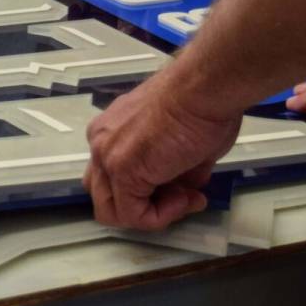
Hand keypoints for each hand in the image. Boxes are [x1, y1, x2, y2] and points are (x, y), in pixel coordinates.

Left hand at [84, 70, 242, 230]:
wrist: (204, 89)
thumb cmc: (201, 105)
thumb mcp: (183, 144)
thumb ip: (176, 169)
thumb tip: (184, 188)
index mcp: (111, 132)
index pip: (114, 178)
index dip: (152, 192)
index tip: (187, 188)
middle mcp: (101, 143)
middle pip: (106, 195)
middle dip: (147, 205)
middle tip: (185, 197)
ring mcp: (107, 157)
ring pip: (112, 210)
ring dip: (153, 214)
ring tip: (186, 198)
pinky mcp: (122, 171)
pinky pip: (132, 215)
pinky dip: (160, 216)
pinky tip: (184, 199)